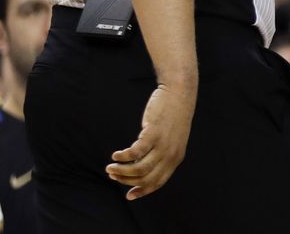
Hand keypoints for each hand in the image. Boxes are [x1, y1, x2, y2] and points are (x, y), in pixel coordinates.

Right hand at [107, 82, 195, 199]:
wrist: (179, 94)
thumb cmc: (171, 116)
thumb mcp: (170, 139)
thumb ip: (160, 153)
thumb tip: (138, 166)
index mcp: (175, 158)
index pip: (157, 182)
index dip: (142, 191)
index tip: (128, 195)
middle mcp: (170, 155)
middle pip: (146, 178)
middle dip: (126, 181)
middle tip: (112, 176)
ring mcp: (163, 145)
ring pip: (138, 169)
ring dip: (121, 171)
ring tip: (110, 167)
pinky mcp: (153, 133)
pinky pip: (135, 152)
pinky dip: (123, 157)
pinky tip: (116, 154)